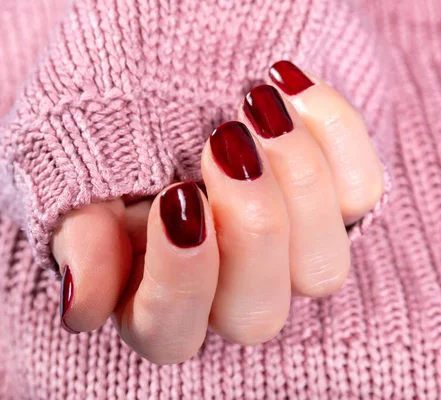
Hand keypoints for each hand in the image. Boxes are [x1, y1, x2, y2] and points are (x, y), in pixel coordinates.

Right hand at [51, 61, 384, 363]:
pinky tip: (291, 89)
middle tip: (224, 142)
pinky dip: (335, 136)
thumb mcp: (79, 178)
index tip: (176, 196)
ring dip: (298, 181)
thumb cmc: (115, 138)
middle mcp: (231, 288)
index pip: (170, 331)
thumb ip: (81, 241)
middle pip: (257, 314)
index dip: (179, 277)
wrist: (166, 82)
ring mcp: (289, 253)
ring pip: (323, 268)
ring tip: (259, 105)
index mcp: (157, 297)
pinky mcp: (335, 207)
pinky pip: (361, 193)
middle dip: (250, 225)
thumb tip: (81, 309)